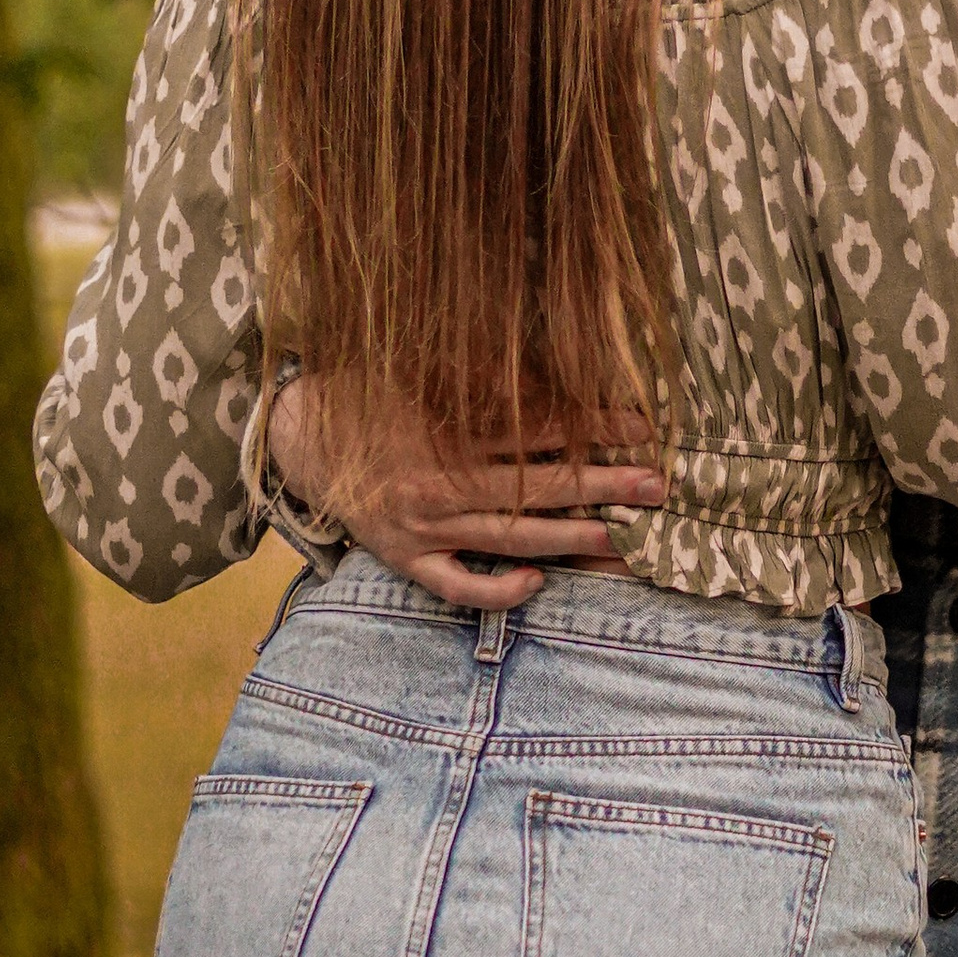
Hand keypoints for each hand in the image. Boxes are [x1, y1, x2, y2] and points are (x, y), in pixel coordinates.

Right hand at [266, 377, 666, 611]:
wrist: (300, 435)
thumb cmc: (369, 393)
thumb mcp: (418, 368)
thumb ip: (478, 374)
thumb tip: (551, 366)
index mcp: (445, 429)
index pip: (536, 432)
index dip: (592, 429)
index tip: (642, 428)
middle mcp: (439, 482)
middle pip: (536, 488)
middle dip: (602, 486)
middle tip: (657, 486)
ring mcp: (423, 527)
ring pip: (509, 537)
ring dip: (571, 537)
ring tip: (622, 536)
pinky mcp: (406, 558)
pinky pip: (457, 586)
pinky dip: (497, 589)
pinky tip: (538, 580)